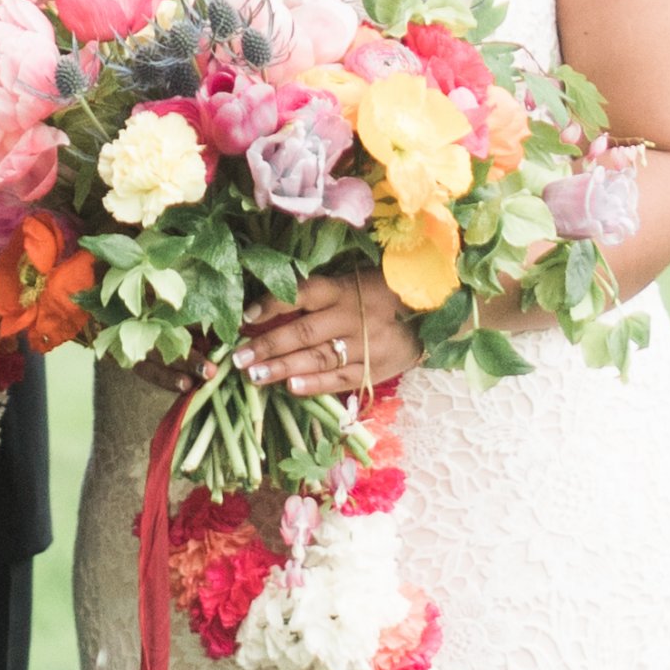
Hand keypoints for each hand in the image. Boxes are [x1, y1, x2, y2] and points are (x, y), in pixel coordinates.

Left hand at [234, 267, 418, 398]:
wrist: (431, 314)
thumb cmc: (377, 294)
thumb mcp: (351, 283)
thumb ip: (316, 296)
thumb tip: (266, 310)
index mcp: (343, 289)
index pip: (304, 293)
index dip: (274, 303)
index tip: (246, 316)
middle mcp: (352, 316)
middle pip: (305, 331)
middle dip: (268, 345)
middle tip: (239, 358)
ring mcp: (366, 345)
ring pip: (319, 358)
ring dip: (284, 368)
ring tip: (254, 375)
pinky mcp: (376, 369)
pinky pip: (342, 379)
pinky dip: (316, 384)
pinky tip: (291, 387)